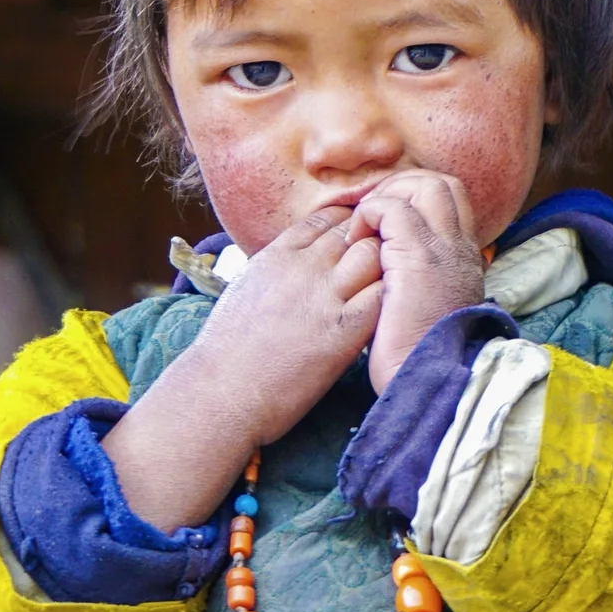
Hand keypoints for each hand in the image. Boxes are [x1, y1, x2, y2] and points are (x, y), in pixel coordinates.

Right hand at [197, 204, 385, 442]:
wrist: (221, 392)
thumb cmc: (225, 352)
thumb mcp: (245, 289)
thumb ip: (275, 270)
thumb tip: (292, 264)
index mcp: (276, 254)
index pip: (325, 218)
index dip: (347, 225)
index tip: (356, 242)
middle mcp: (303, 267)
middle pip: (355, 230)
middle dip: (371, 241)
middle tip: (380, 267)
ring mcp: (325, 296)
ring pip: (373, 254)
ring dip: (384, 267)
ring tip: (386, 290)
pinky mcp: (344, 330)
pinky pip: (382, 296)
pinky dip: (391, 297)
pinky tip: (389, 313)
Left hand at [350, 170, 486, 390]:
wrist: (428, 382)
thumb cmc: (417, 357)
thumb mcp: (428, 311)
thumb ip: (421, 282)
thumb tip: (392, 268)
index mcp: (464, 261)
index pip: (451, 200)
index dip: (416, 196)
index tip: (385, 215)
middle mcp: (459, 249)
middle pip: (441, 184)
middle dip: (401, 186)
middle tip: (370, 213)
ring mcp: (442, 250)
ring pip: (423, 186)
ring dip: (387, 196)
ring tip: (363, 225)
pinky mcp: (417, 259)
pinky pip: (393, 210)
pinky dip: (370, 214)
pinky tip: (356, 238)